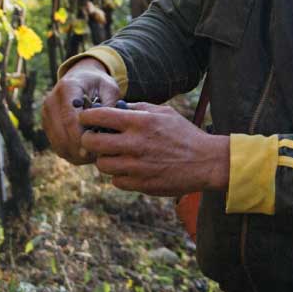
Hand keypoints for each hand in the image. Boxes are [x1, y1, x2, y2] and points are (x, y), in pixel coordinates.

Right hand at [39, 59, 116, 165]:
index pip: (70, 118)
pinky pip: (57, 145)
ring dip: (75, 154)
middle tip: (97, 157)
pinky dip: (71, 153)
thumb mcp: (109, 88)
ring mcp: (46, 114)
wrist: (80, 77)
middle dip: (79, 149)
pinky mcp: (46, 124)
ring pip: (58, 143)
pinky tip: (86, 155)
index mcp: (67, 88)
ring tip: (94, 157)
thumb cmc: (99, 84)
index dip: (81, 136)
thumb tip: (107, 129)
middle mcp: (51, 100)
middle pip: (61, 134)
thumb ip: (110, 105)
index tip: (95, 148)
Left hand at [77, 102, 229, 195]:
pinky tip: (130, 169)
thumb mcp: (164, 113)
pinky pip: (116, 181)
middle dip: (89, 139)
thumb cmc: (184, 135)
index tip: (86, 119)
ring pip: (102, 164)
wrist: (206, 162)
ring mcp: (137, 166)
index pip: (99, 117)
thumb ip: (138, 108)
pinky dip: (119, 175)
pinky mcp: (141, 184)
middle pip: (92, 142)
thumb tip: (115, 106)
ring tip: (116, 155)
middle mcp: (135, 144)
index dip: (87, 117)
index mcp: (140, 122)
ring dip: (105, 159)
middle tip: (95, 139)